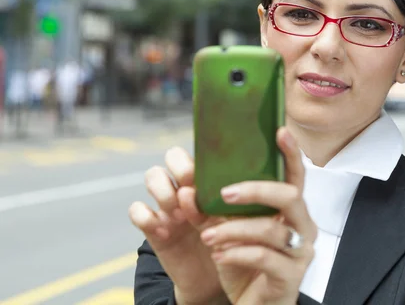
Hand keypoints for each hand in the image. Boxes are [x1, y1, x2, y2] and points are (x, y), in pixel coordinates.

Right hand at [128, 147, 226, 304]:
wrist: (215, 281)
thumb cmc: (234, 245)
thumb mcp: (240, 222)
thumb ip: (238, 205)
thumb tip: (241, 188)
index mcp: (211, 181)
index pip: (204, 151)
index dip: (203, 160)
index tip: (214, 181)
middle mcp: (188, 186)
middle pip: (172, 155)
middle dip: (181, 168)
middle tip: (192, 191)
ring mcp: (168, 205)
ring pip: (153, 175)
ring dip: (165, 192)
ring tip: (181, 216)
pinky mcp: (153, 227)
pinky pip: (136, 210)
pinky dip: (147, 217)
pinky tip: (166, 232)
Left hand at [199, 127, 317, 304]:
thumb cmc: (245, 264)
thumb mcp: (227, 232)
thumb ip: (214, 211)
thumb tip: (188, 189)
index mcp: (292, 212)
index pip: (296, 177)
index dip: (290, 153)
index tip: (279, 130)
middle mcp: (303, 228)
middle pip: (290, 196)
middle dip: (256, 190)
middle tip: (224, 193)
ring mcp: (300, 253)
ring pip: (271, 230)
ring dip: (234, 229)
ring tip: (209, 236)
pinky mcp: (290, 277)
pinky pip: (263, 258)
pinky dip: (236, 253)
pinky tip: (219, 254)